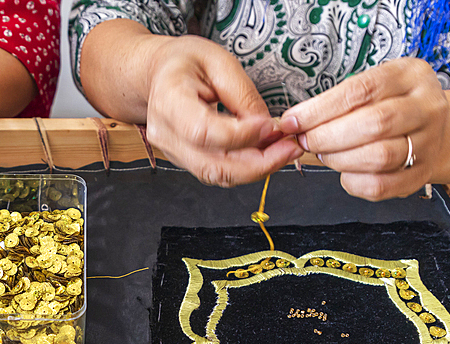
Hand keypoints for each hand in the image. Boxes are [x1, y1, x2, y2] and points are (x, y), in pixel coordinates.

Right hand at [144, 36, 302, 186]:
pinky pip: (217, 171)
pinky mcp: (185, 160)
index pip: (204, 131)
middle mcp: (165, 133)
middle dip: (257, 164)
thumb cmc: (185, 62)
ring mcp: (172, 151)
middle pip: (212, 165)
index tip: (271, 126)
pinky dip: (245, 167)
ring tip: (283, 150)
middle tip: (290, 149)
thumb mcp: (220, 62)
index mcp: (169, 100)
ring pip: (217, 175)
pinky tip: (266, 153)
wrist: (159, 74)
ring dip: (255, 169)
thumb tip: (267, 129)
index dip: (241, 135)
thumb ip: (243, 96)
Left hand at [280, 58, 448, 200]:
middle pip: (374, 124)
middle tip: (307, 141)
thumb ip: (337, 101)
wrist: (427, 128)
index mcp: (410, 75)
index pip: (361, 90)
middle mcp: (427, 107)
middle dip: (328, 136)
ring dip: (339, 159)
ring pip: (379, 157)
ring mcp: (429, 142)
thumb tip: (294, 121)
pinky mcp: (422, 173)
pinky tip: (345, 172)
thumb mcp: (371, 87)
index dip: (320, 109)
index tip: (293, 121)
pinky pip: (382, 186)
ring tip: (326, 153)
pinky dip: (353, 182)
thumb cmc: (388, 104)